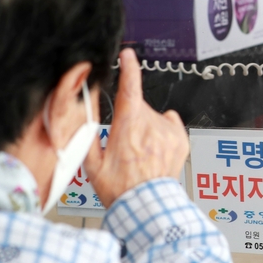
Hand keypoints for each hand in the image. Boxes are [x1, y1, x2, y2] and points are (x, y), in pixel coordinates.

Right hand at [85, 49, 189, 205]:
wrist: (147, 207)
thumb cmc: (120, 188)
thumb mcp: (92, 163)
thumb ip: (85, 134)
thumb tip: (81, 114)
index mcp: (128, 126)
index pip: (130, 88)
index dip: (129, 67)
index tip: (128, 55)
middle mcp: (151, 125)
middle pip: (139, 107)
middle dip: (130, 118)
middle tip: (124, 143)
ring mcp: (168, 132)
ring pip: (154, 117)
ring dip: (146, 127)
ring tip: (140, 152)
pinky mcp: (180, 140)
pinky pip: (169, 124)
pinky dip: (162, 131)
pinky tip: (154, 149)